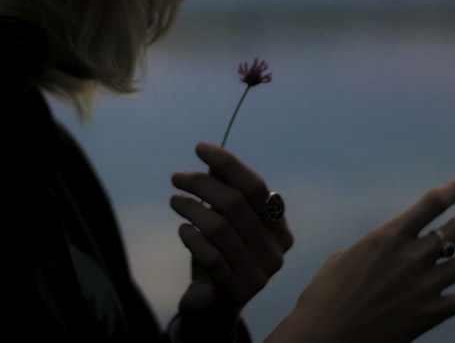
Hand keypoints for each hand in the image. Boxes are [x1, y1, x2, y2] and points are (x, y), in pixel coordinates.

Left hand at [170, 142, 293, 338]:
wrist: (213, 306)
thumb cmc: (221, 254)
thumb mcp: (225, 221)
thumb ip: (225, 191)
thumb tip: (212, 161)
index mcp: (280, 229)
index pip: (255, 187)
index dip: (228, 164)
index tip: (199, 148)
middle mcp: (276, 252)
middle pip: (235, 204)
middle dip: (201, 184)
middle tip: (176, 177)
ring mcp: (259, 275)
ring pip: (219, 228)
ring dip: (191, 208)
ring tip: (174, 200)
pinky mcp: (235, 292)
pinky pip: (210, 256)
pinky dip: (192, 238)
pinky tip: (183, 231)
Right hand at [267, 179, 454, 342]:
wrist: (327, 336)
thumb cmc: (324, 296)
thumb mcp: (341, 259)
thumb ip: (370, 249)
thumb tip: (381, 253)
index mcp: (387, 236)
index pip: (432, 203)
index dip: (454, 191)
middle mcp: (411, 255)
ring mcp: (425, 285)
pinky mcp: (432, 313)